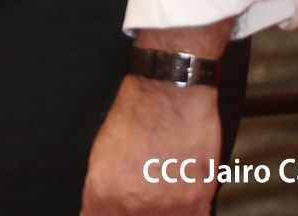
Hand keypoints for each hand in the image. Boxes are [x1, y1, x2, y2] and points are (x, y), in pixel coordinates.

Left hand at [81, 22, 232, 214]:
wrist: (168, 94)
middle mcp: (131, 206)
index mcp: (101, 194)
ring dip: (161, 213)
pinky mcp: (196, 203)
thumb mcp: (101, 154)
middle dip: (134, 214)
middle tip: (143, 193)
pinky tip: (179, 198)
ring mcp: (166, 208)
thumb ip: (102, 191)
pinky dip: (186, 214)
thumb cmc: (133, 117)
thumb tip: (101, 209)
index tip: (112, 211)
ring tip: (160, 192)